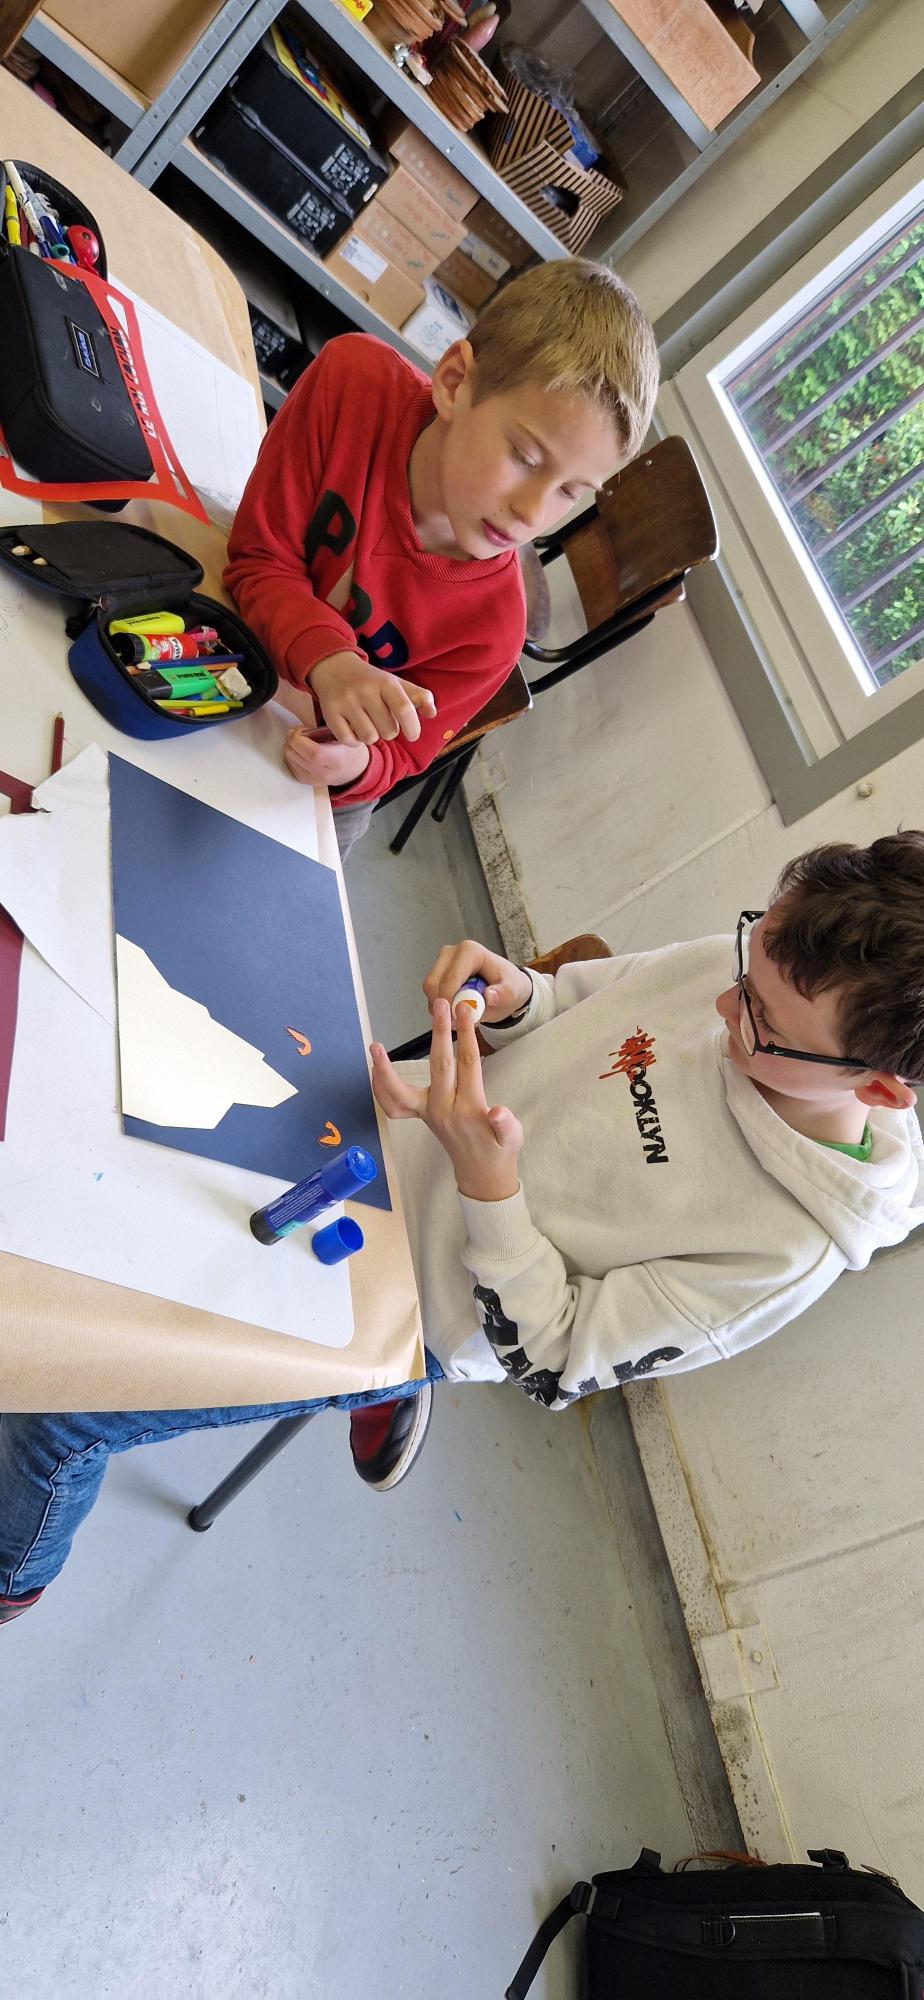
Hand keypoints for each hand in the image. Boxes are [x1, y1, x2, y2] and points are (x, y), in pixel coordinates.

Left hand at [283, 725, 370, 787]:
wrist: (350, 770)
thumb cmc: (347, 749)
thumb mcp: (344, 736)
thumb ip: (324, 732)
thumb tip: (301, 731)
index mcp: (337, 760)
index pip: (313, 753)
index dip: (300, 739)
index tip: (299, 730)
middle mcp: (324, 773)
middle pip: (295, 755)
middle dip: (292, 739)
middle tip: (298, 732)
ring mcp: (313, 779)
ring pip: (289, 758)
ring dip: (290, 746)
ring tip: (301, 741)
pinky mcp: (304, 781)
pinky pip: (289, 764)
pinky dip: (292, 754)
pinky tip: (301, 750)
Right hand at [309, 650, 436, 746]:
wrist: (334, 668)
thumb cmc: (371, 681)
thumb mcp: (396, 683)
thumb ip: (419, 696)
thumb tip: (432, 713)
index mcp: (386, 683)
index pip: (404, 710)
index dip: (413, 728)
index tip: (412, 735)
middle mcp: (365, 691)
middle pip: (388, 730)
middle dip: (389, 731)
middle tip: (382, 720)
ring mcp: (346, 702)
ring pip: (369, 738)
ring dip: (372, 736)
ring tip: (368, 723)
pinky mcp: (330, 714)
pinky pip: (349, 741)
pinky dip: (354, 740)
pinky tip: (353, 728)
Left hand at [371, 1000, 522, 1202]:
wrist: (481, 1172)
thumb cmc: (499, 1149)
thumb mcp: (512, 1138)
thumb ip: (505, 1125)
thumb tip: (499, 1113)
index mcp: (469, 1108)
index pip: (468, 1065)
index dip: (466, 1036)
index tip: (465, 1011)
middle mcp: (443, 1109)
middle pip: (440, 1066)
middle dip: (439, 1033)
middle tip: (440, 1005)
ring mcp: (427, 1113)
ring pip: (401, 1092)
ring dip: (385, 1069)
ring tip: (374, 1046)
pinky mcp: (420, 1116)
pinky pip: (393, 1105)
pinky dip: (380, 1088)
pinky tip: (375, 1068)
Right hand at [423, 941, 532, 1024]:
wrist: (505, 985)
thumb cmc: (507, 985)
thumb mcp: (512, 991)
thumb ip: (503, 994)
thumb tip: (490, 995)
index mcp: (470, 952)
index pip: (450, 978)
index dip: (450, 1001)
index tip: (456, 1019)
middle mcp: (452, 953)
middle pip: (434, 983)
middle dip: (444, 1005)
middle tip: (458, 1021)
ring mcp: (442, 961)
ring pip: (429, 989)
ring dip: (441, 1007)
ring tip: (460, 1016)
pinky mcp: (438, 972)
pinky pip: (431, 993)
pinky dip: (440, 1006)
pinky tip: (456, 1011)